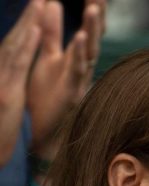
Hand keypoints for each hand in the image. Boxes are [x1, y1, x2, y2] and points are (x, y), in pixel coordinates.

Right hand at [0, 0, 43, 166]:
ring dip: (28, 22)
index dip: (26, 30)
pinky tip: (35, 31)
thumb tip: (15, 84)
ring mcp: (1, 81)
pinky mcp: (5, 92)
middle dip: (29, 18)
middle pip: (14, 41)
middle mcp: (0, 75)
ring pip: (15, 46)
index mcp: (3, 80)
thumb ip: (10, 90)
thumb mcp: (6, 109)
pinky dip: (26, 46)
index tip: (39, 10)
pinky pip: (17, 64)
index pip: (14, 50)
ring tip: (41, 2)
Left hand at [27, 0, 105, 160]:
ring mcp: (79, 80)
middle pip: (93, 36)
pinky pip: (78, 71)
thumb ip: (50, 32)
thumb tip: (51, 2)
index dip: (93, 10)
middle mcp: (82, 67)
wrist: (46, 134)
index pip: (88, 28)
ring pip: (90, 51)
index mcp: (75, 57)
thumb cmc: (47, 98)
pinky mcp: (72, 92)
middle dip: (98, 15)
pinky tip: (81, 37)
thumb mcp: (47, 57)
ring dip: (92, 30)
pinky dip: (80, 54)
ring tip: (94, 8)